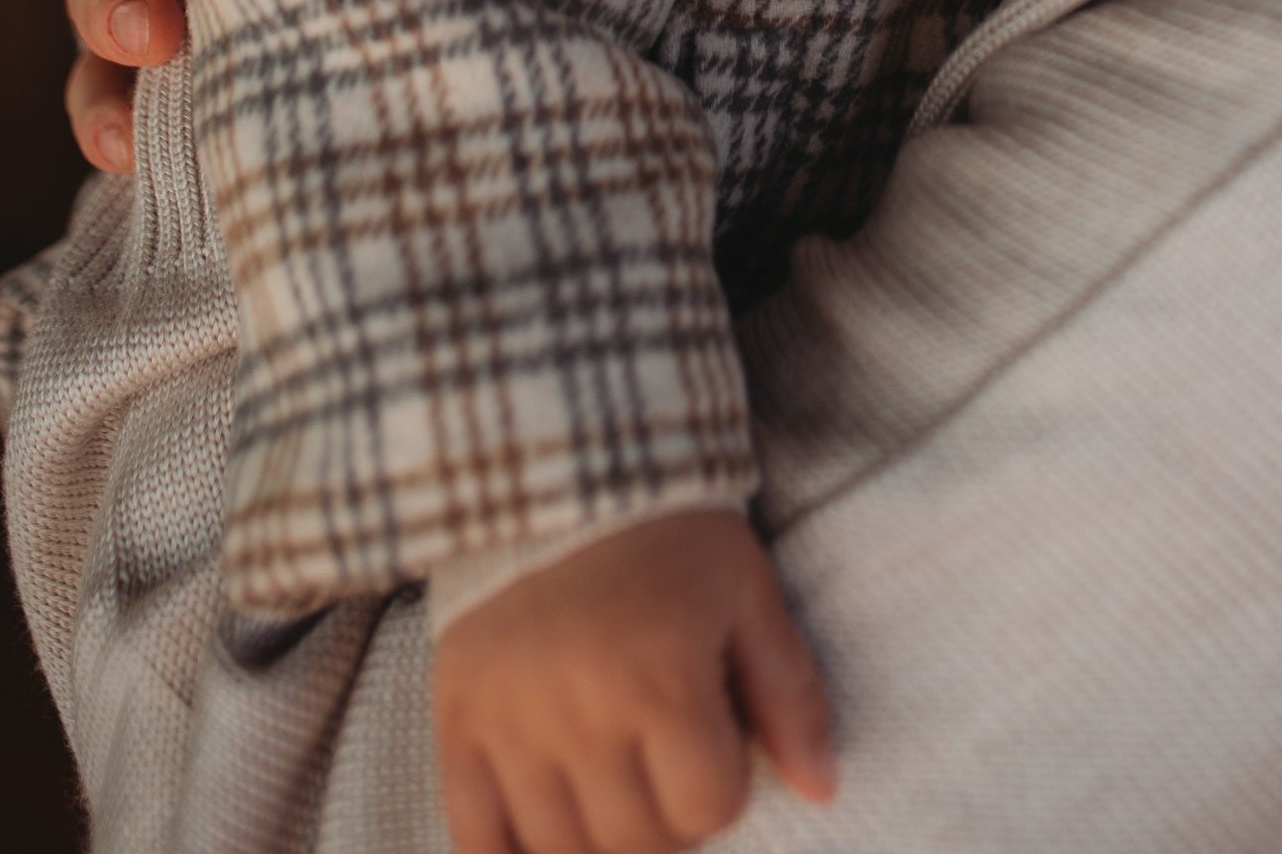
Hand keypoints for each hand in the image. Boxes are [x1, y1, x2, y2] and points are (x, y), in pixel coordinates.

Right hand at [433, 509, 835, 853]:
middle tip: (664, 771)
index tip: (713, 742)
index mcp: (663, 679)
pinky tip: (543, 829)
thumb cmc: (665, 528)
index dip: (722, 785)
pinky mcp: (458, 725)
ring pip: (564, 852)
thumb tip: (823, 790)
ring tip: (613, 788)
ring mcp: (513, 727)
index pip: (710, 806)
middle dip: (668, 820)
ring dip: (600, 839)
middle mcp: (583, 715)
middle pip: (640, 843)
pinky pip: (478, 843)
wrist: (554, 467)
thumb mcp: (747, 590)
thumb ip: (789, 692)